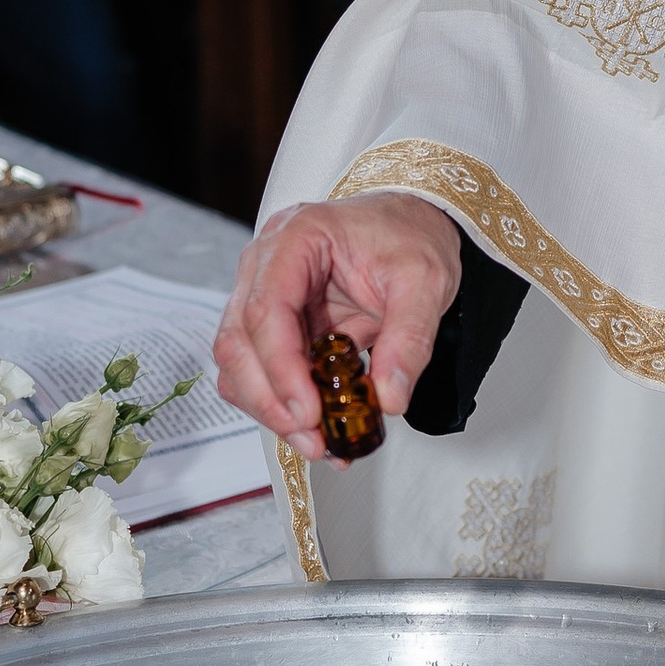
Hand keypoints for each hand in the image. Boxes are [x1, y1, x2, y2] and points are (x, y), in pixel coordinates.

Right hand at [215, 189, 462, 455]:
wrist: (413, 222)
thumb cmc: (412, 236)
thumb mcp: (426, 283)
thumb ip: (410, 340)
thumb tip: (389, 399)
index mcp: (297, 237)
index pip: (266, 309)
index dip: (281, 368)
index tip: (309, 412)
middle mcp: (266, 263)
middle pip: (238, 341)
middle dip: (270, 400)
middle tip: (313, 440)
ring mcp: (262, 292)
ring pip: (239, 362)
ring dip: (270, 408)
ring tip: (319, 443)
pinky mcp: (274, 322)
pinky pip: (260, 370)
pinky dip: (281, 403)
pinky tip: (316, 427)